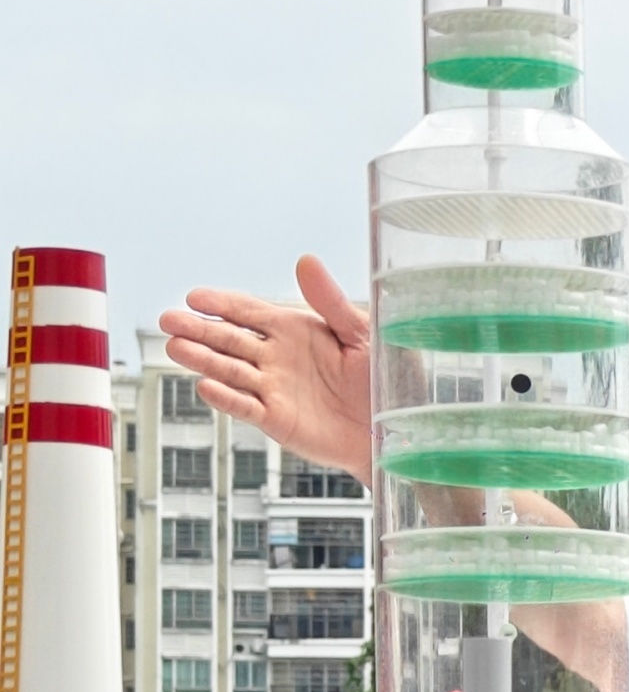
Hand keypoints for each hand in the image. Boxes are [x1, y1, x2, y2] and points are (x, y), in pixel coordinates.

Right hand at [159, 258, 373, 479]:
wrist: (397, 430)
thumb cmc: (386, 380)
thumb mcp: (364, 335)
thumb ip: (332, 302)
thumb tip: (306, 260)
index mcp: (295, 330)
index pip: (249, 311)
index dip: (222, 304)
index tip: (195, 297)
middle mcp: (276, 357)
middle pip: (228, 339)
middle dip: (198, 328)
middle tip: (167, 320)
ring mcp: (273, 388)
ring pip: (229, 370)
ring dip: (202, 359)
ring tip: (175, 347)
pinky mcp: (277, 419)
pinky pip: (246, 407)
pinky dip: (226, 398)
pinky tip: (205, 387)